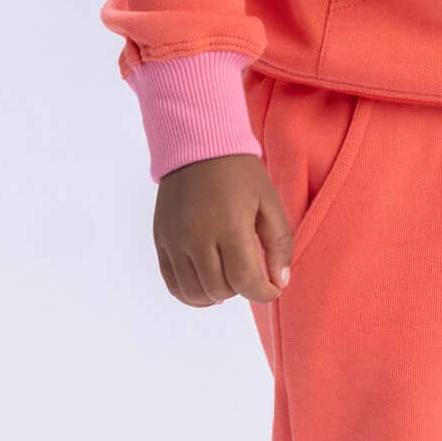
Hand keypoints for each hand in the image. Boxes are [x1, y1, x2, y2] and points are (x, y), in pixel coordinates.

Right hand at [154, 153, 294, 307]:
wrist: (197, 145)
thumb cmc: (239, 173)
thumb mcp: (269, 201)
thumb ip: (279, 244)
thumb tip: (280, 282)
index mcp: (229, 226)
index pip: (245, 280)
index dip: (263, 293)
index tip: (272, 288)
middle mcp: (197, 237)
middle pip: (220, 289)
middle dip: (242, 290)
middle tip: (251, 274)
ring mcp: (175, 241)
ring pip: (194, 293)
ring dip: (217, 295)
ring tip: (229, 280)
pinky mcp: (161, 241)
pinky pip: (173, 283)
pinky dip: (191, 294)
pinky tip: (207, 286)